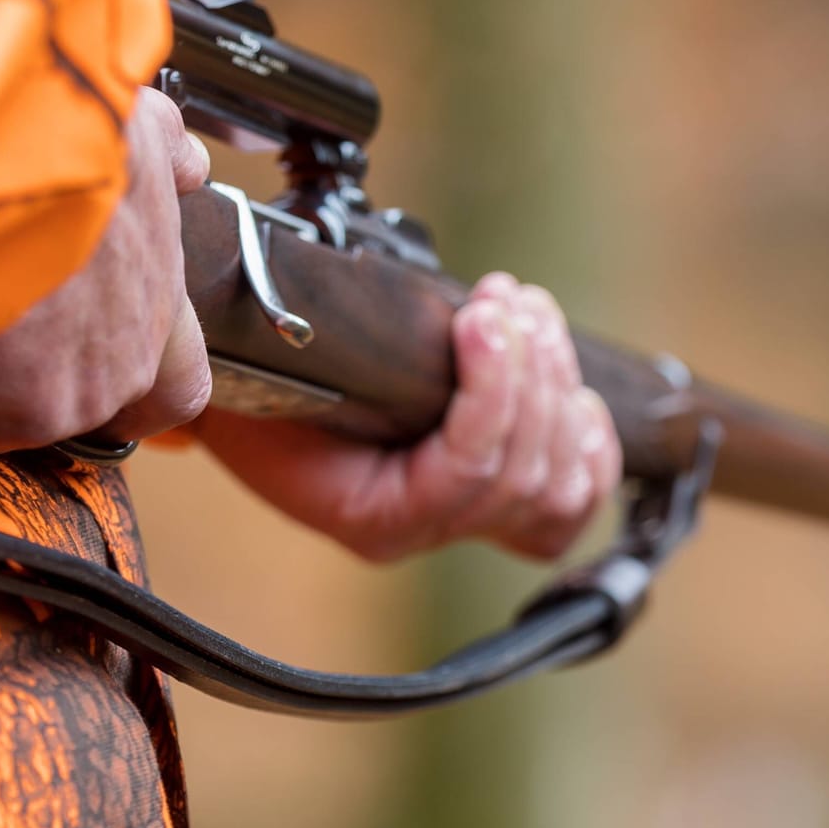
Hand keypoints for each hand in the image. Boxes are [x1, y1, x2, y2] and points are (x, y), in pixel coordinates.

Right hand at [0, 89, 211, 468]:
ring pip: (15, 420)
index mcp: (161, 300)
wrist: (5, 167)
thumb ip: (168, 153)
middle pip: (84, 405)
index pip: (181, 386)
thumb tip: (187, 164)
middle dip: (37, 378)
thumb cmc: (70, 143)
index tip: (108, 375)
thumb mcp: (140, 131)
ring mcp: (66, 400)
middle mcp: (126, 362)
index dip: (147, 389)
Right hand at [192, 273, 622, 561]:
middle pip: (522, 476)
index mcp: (370, 513)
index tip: (482, 313)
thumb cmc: (251, 375)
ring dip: (556, 386)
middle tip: (507, 298)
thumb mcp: (268, 368)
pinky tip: (575, 389)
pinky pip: (568, 504)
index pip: (466, 470)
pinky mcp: (491, 490)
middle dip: (530, 373)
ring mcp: (462, 517)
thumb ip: (317, 356)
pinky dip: (589, 448)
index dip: (493, 390)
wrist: (239, 392)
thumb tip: (344, 305)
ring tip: (529, 315)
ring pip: (556, 485)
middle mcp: (422, 529)